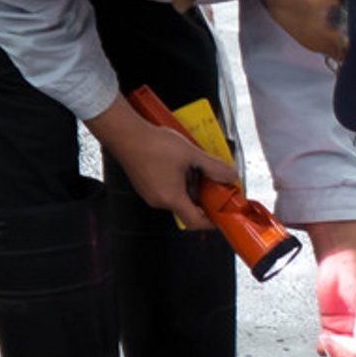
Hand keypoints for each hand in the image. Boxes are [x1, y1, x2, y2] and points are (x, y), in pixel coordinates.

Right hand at [85, 96, 238, 230]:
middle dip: (202, 198)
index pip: (195, 222)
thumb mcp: (192, 154)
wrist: (125, 134)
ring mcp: (149, 193)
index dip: (211, 223)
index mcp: (171, 198)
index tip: (221, 217)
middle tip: (214, 185)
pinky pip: (166, 189)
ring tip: (197, 169)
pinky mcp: (144, 184)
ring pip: (176, 198)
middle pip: (187, 208)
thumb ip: (214, 167)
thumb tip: (230, 176)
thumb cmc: (152, 144)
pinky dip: (178, 182)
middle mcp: (158, 200)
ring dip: (190, 187)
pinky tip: (182, 164)